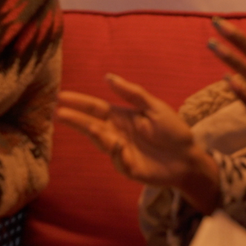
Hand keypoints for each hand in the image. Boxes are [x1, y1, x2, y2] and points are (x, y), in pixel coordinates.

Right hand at [56, 76, 220, 212]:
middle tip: (57, 112)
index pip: (95, 108)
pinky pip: (118, 159)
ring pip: (100, 140)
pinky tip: (118, 145)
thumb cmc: (173, 131)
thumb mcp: (155, 108)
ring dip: (90, 132)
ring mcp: (120, 151)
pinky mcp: (128, 167)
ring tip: (80, 123)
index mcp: (121, 117)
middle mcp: (116, 133)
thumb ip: (133, 94)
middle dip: (74, 118)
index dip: (79, 103)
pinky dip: (117, 152)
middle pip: (91, 124)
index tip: (61, 97)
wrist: (188, 158)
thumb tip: (108, 77)